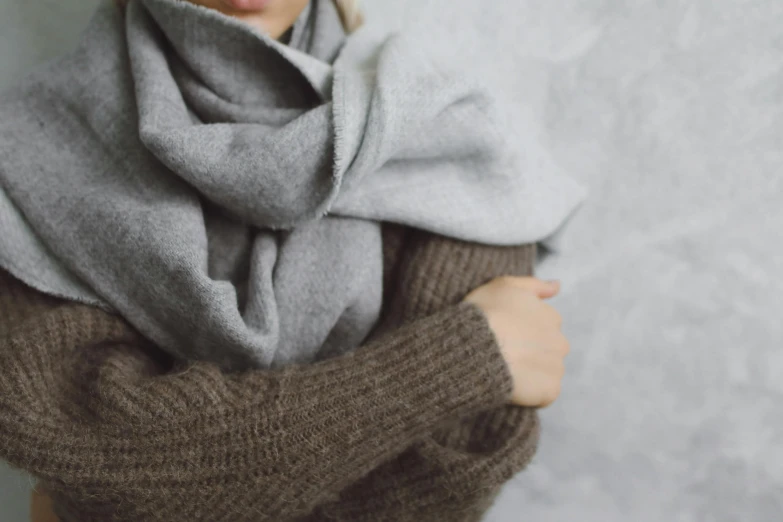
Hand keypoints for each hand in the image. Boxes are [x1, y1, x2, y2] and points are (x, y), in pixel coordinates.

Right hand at [463, 277, 569, 407]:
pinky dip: (531, 393)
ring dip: (531, 373)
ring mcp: (556, 367)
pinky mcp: (550, 390)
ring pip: (548, 372)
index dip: (523, 331)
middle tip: (504, 354)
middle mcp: (560, 341)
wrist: (473, 347)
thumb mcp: (504, 286)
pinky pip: (544, 394)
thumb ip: (534, 284)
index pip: (545, 326)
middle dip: (532, 352)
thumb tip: (557, 286)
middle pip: (549, 349)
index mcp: (551, 316)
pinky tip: (512, 386)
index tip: (505, 334)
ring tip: (505, 370)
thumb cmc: (484, 314)